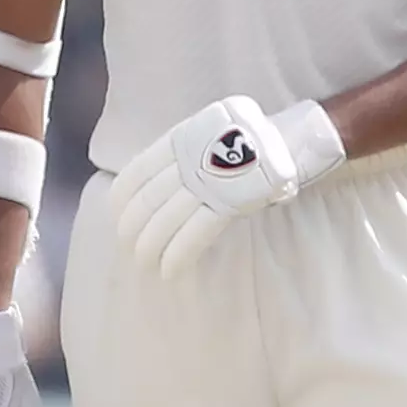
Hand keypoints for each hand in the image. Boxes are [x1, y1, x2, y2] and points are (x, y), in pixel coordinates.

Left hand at [113, 94, 344, 276]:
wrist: (289, 141)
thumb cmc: (246, 143)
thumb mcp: (206, 135)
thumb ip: (183, 156)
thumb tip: (158, 189)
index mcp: (178, 141)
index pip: (135, 174)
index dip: (121, 201)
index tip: (117, 218)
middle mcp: (188, 161)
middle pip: (146, 202)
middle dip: (132, 230)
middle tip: (130, 248)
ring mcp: (208, 183)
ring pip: (165, 220)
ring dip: (150, 247)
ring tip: (145, 263)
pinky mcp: (228, 203)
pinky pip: (195, 234)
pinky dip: (178, 255)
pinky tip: (169, 271)